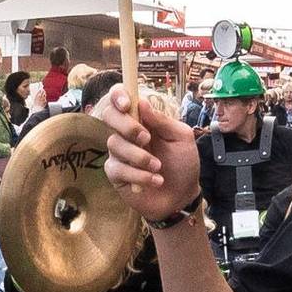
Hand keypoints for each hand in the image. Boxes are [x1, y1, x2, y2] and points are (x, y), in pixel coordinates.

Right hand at [93, 87, 203, 220]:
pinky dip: (139, 175)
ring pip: (115, 144)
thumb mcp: (181, 138)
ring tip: (158, 167)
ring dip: (139, 156)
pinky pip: (118, 168)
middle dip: (127, 126)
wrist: (182, 196)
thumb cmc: (183, 164)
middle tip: (146, 138)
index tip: (127, 104)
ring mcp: (119, 152)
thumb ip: (163, 121)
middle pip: (109, 115)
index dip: (118, 95)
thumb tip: (143, 102)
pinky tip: (156, 181)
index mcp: (142, 119)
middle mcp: (127, 132)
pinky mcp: (115, 173)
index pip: (121, 98)